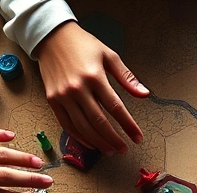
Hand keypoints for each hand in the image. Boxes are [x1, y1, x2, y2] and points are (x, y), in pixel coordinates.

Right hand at [34, 21, 148, 154]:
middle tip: (124, 149)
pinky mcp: (52, 100)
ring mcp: (63, 96)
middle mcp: (77, 88)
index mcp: (94, 77)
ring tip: (110, 150)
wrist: (51, 37)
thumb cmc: (82, 45)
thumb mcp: (109, 55)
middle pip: (99, 122)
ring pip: (83, 127)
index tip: (137, 137)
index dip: (128, 125)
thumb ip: (127, 77)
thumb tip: (144, 94)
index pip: (115, 107)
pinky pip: (66, 125)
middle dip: (114, 139)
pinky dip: (79, 137)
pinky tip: (91, 143)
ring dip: (98, 142)